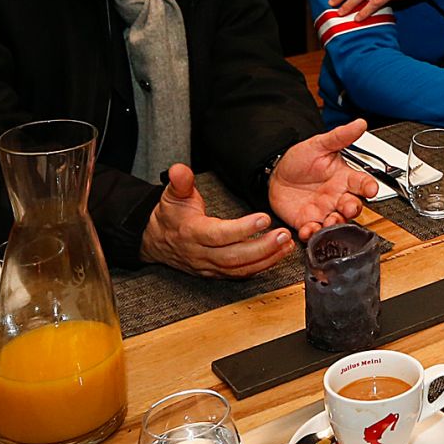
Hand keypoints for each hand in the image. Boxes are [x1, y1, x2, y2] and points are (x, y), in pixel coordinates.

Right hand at [140, 164, 295, 277]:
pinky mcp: (216, 273)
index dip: (242, 229)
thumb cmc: (170, 216)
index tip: (264, 219)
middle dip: (262, 248)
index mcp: (192, 233)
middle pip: (234, 257)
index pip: (218, 235)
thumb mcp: (171, 195)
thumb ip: (179, 182)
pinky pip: (240, 274)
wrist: (156, 240)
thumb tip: (179, 169)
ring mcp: (209, 266)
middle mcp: (201, 254)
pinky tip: (278, 255)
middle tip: (284, 235)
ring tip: (287, 245)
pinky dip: (261, 266)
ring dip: (267, 259)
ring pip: (240, 269)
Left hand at [268, 119, 380, 238]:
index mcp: (344, 178)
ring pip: (337, 222)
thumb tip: (360, 124)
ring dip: (336, 224)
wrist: (275, 173)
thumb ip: (340, 136)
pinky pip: (314, 232)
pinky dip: (313, 234)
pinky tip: (309, 230)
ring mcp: (324, 210)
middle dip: (353, 209)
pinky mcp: (308, 222)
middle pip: (354, 207)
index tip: (372, 189)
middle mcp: (338, 196)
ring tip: (329, 221)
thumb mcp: (319, 144)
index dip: (369, 187)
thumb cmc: (300, 160)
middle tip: (348, 207)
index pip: (363, 183)